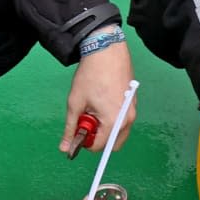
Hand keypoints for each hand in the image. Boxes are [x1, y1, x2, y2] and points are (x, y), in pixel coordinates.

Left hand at [60, 40, 135, 154]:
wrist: (106, 51)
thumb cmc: (91, 75)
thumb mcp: (75, 103)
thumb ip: (71, 128)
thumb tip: (65, 148)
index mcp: (113, 122)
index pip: (99, 147)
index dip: (85, 142)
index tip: (78, 129)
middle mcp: (127, 119)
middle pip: (112, 144)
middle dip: (98, 137)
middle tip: (86, 120)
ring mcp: (133, 111)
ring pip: (119, 132)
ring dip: (106, 128)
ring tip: (94, 108)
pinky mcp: (134, 102)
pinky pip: (124, 120)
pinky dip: (113, 118)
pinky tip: (103, 101)